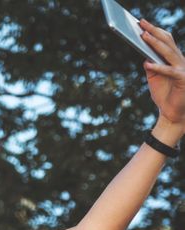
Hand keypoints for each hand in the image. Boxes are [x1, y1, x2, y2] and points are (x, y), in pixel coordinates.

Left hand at [140, 19, 184, 134]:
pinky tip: (147, 64)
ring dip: (155, 44)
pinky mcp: (183, 79)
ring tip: (143, 36)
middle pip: (167, 42)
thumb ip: (151, 65)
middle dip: (153, 31)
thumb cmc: (163, 95)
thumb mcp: (153, 77)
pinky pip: (169, 72)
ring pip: (169, 53)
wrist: (172, 114)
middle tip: (141, 23)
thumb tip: (144, 54)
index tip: (141, 23)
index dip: (155, 31)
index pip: (166, 40)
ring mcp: (183, 69)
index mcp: (174, 59)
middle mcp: (181, 61)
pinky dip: (158, 68)